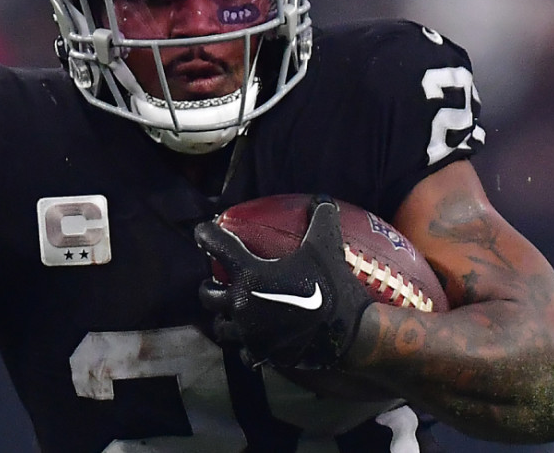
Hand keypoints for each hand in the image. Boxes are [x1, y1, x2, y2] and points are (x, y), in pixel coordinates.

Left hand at [196, 196, 372, 368]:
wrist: (350, 335)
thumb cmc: (333, 287)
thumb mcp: (326, 247)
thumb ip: (321, 219)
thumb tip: (322, 198)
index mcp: (249, 274)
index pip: (215, 246)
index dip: (206, 234)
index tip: (204, 231)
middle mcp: (241, 304)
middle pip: (207, 294)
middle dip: (209, 285)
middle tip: (218, 280)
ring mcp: (248, 333)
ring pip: (220, 325)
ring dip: (223, 316)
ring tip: (232, 310)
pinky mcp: (261, 354)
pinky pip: (242, 351)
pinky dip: (244, 344)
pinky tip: (252, 338)